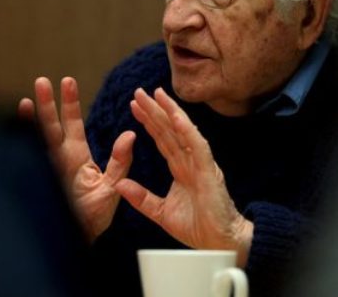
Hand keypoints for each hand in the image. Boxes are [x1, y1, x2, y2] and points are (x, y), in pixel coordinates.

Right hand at [18, 76, 134, 241]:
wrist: (81, 238)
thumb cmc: (96, 215)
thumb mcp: (112, 186)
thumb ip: (120, 161)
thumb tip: (131, 135)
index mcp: (77, 156)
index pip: (72, 124)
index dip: (69, 104)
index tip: (67, 81)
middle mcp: (59, 159)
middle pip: (51, 126)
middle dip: (47, 104)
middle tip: (43, 80)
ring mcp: (47, 169)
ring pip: (37, 139)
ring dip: (32, 119)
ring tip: (27, 97)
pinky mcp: (39, 180)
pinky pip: (28, 159)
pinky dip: (22, 143)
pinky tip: (17, 128)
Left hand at [115, 87, 253, 266]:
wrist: (217, 244)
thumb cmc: (197, 227)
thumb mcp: (161, 212)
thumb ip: (142, 198)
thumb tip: (120, 185)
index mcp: (181, 168)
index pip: (162, 139)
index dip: (148, 122)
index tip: (134, 106)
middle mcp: (191, 161)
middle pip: (170, 130)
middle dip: (154, 110)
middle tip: (139, 92)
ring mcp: (201, 164)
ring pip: (183, 131)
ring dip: (170, 111)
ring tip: (157, 94)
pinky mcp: (209, 171)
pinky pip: (198, 146)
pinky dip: (187, 130)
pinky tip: (177, 116)